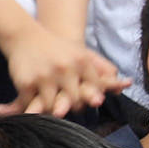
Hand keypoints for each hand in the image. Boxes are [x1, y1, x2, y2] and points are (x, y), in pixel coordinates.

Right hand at [1, 25, 123, 116]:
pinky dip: (31, 110)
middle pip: (76, 102)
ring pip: (54, 107)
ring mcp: (45, 76)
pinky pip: (31, 105)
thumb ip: (103, 69)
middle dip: (73, 107)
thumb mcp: (82, 54)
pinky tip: (31, 111)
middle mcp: (65, 69)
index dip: (92, 97)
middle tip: (69, 110)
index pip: (95, 89)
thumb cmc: (58, 48)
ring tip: (52, 112)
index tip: (91, 102)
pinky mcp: (27, 83)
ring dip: (52, 110)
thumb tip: (123, 88)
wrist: (25, 35)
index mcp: (81, 62)